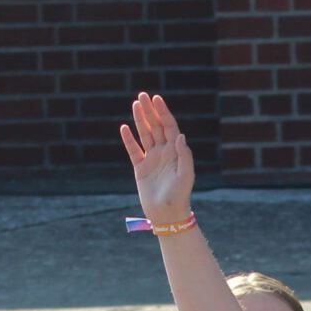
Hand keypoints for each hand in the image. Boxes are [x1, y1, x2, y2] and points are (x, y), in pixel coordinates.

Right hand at [120, 91, 195, 226]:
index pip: (169, 126)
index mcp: (176, 152)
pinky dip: (129, 139)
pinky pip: (133, 150)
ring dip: (140, 120)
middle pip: (156, 127)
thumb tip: (180, 135)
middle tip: (142, 96)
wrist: (167, 214)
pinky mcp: (140, 168)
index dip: (163, 112)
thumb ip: (184, 155)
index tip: (156, 99)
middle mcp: (164, 152)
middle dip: (150, 111)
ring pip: (145, 135)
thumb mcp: (186, 175)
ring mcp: (152, 159)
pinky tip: (124, 128)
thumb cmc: (180, 196)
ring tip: (135, 104)